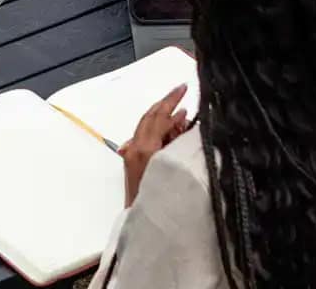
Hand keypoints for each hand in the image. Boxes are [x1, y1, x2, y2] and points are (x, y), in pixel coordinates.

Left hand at [120, 84, 192, 205]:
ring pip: (147, 127)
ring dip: (164, 117)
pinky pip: (145, 138)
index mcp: (145, 147)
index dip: (172, 99)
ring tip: (183, 113)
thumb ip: (179, 141)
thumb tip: (183, 119)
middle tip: (182, 92)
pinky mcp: (132, 164)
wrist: (145, 229)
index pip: (159, 115)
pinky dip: (159, 131)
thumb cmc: (163, 202)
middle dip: (166, 104)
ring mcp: (131, 156)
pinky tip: (172, 132)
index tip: (184, 86)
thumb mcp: (176, 168)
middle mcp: (134, 148)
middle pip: (150, 118)